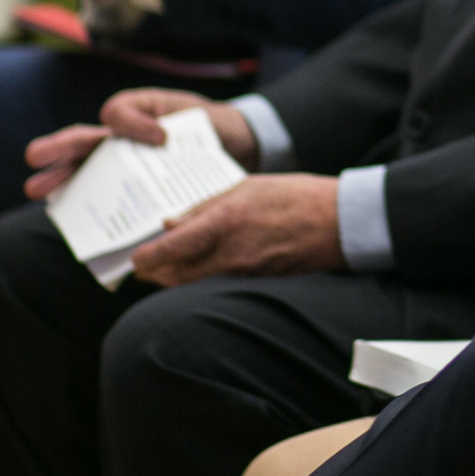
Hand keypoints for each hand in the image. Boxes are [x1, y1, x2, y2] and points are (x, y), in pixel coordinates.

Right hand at [23, 88, 256, 197]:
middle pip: (82, 147)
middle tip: (33, 157)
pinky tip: (81, 229)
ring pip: (86, 177)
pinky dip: (96, 217)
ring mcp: (123, 174)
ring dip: (61, 184)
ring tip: (36, 191)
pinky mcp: (136, 199)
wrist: (231, 149)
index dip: (132, 124)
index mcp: (129, 122)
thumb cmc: (199, 124)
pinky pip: (111, 207)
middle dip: (56, 151)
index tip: (162, 137)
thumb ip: (152, 112)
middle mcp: (117, 149)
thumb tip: (150, 138)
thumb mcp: (180, 106)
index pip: (113, 117)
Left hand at [131, 175, 344, 285]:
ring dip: (175, 280)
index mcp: (223, 222)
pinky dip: (200, 283)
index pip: (168, 251)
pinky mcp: (256, 285)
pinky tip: (200, 271)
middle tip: (144, 265)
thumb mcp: (247, 187)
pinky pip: (216, 288)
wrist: (339, 223)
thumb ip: (205, 206)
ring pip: (192, 287)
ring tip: (166, 269)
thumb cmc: (295, 197)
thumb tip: (170, 224)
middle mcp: (229, 254)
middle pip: (174, 278)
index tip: (135, 258)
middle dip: (153, 274)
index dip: (144, 259)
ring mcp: (243, 274)